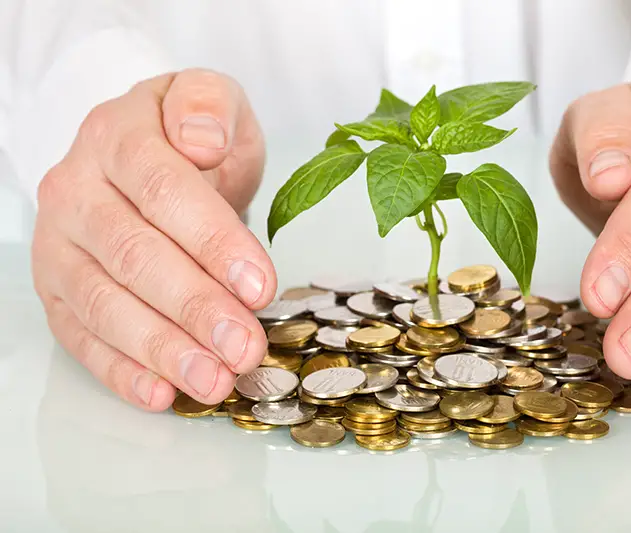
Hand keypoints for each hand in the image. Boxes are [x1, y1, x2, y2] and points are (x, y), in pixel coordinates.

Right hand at [32, 69, 275, 410]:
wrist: (143, 150)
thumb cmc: (191, 135)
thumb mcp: (211, 100)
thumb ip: (210, 107)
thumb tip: (201, 140)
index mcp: (116, 138)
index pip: (163, 192)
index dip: (213, 242)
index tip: (261, 286)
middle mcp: (75, 191)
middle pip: (135, 257)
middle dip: (195, 309)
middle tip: (245, 348)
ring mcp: (58, 244)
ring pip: (104, 304)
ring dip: (162, 350)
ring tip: (215, 381)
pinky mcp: (57, 289)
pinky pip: (81, 335)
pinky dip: (120, 370)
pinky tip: (161, 394)